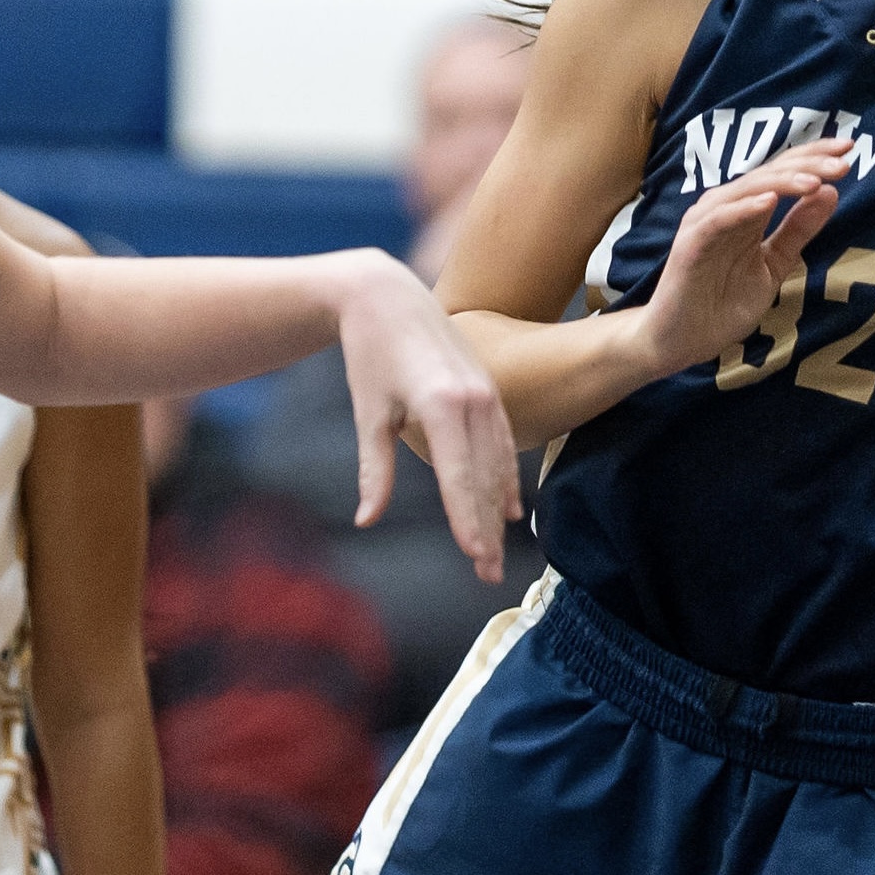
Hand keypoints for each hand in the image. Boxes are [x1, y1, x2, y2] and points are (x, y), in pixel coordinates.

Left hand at [337, 252, 520, 583]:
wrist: (388, 296)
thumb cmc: (370, 355)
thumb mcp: (369, 413)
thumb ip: (376, 470)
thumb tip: (367, 521)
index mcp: (442, 406)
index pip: (460, 477)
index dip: (467, 521)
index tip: (474, 558)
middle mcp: (473, 400)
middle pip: (485, 478)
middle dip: (485, 529)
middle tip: (487, 577)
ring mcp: (487, 393)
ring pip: (499, 464)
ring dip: (497, 510)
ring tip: (494, 554)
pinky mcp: (489, 390)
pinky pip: (504, 443)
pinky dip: (505, 478)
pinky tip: (507, 509)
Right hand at [638, 140, 848, 375]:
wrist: (680, 340)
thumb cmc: (722, 302)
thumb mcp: (773, 264)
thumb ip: (798, 230)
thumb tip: (831, 191)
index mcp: (747, 210)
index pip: (783, 172)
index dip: (814, 157)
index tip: (849, 149)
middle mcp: (727, 208)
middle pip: (769, 174)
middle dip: (807, 165)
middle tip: (842, 162)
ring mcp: (707, 224)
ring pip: (746, 190)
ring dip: (781, 182)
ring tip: (814, 181)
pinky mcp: (691, 245)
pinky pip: (718, 220)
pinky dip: (742, 209)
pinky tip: (768, 202)